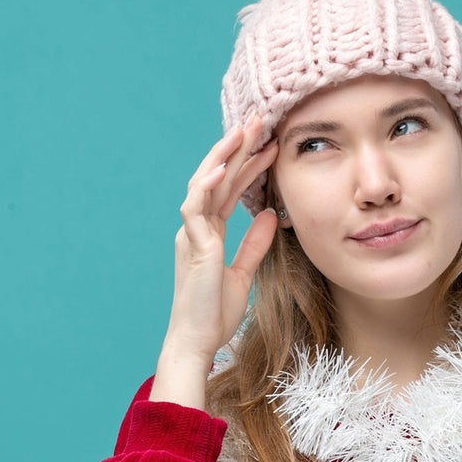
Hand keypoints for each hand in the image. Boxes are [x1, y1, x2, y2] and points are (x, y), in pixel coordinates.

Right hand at [150, 116, 278, 405]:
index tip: (270, 146)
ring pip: (204, 184)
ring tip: (243, 131)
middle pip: (218, 179)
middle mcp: (196, 228)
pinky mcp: (191, 246)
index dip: (248, 166)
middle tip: (259, 121)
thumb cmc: (215, 312)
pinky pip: (195, 208)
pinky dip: (208, 186)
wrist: (198, 340)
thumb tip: (268, 215)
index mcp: (208, 233)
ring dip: (223, 156)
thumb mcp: (243, 273)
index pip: (230, 190)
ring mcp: (191, 234)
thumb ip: (253, 243)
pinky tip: (223, 168)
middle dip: (237, 149)